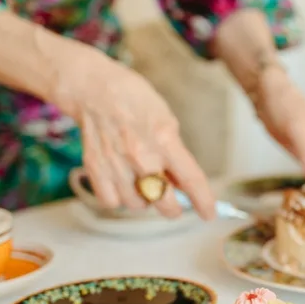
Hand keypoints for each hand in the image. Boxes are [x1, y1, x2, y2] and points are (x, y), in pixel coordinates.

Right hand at [51, 51, 215, 219]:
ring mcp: (116, 163)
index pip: (192, 179)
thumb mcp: (167, 122)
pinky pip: (111, 201)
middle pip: (164, 202)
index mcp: (165, 140)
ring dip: (145, 200)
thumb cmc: (135, 101)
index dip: (204, 201)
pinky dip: (119, 199)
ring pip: (137, 205)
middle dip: (174, 208)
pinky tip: (124, 185)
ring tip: (143, 184)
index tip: (209, 214)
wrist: (95, 90)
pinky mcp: (95, 168)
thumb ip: (176, 154)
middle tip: (174, 203)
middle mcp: (141, 155)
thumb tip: (184, 185)